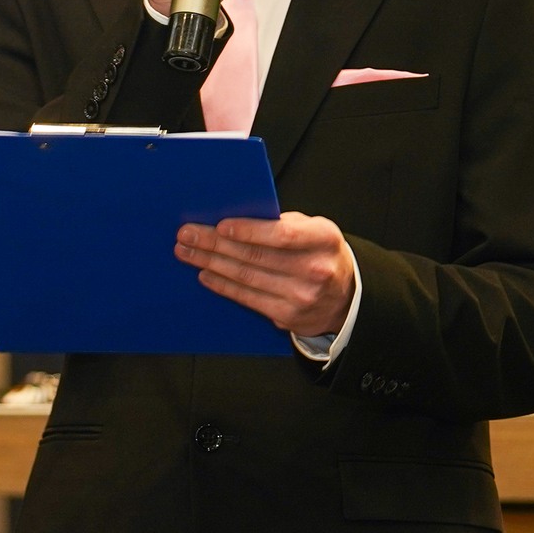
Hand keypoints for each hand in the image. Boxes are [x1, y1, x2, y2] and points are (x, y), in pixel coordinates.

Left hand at [175, 212, 355, 337]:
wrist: (346, 296)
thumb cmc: (321, 254)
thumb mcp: (313, 230)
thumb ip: (281, 222)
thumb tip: (235, 215)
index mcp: (323, 239)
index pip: (282, 234)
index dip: (248, 231)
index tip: (220, 226)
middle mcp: (315, 269)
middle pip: (255, 256)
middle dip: (214, 244)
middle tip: (187, 234)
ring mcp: (301, 297)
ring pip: (246, 278)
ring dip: (210, 263)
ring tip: (188, 252)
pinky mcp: (287, 316)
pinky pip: (247, 298)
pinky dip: (223, 285)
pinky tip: (206, 274)